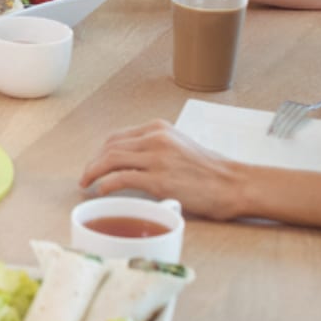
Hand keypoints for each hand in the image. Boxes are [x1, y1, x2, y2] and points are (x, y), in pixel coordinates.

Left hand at [78, 120, 245, 219]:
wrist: (235, 184)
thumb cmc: (211, 172)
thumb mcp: (180, 148)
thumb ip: (156, 149)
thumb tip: (131, 164)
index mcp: (159, 129)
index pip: (118, 137)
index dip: (100, 152)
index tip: (94, 164)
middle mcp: (156, 138)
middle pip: (110, 147)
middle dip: (93, 162)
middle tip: (86, 177)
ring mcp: (157, 158)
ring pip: (111, 159)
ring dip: (93, 172)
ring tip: (87, 184)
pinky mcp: (159, 179)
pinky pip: (121, 178)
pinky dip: (106, 184)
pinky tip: (101, 191)